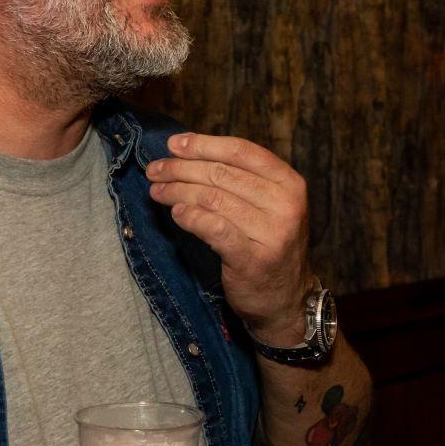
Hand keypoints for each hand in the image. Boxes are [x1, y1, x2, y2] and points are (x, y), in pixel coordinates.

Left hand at [147, 132, 310, 343]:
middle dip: (182, 168)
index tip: (174, 144)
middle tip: (155, 170)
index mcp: (289, 183)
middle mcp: (285, 205)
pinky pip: (214, 228)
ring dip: (178, 192)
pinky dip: (190, 218)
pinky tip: (176, 214)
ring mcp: (272, 233)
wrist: (286, 301)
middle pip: (222, 174)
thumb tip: (188, 152)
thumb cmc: (268, 246)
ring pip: (213, 199)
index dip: (204, 145)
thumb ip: (241, 180)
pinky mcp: (253, 259)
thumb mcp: (268, 206)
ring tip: (157, 191)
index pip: (242, 152)